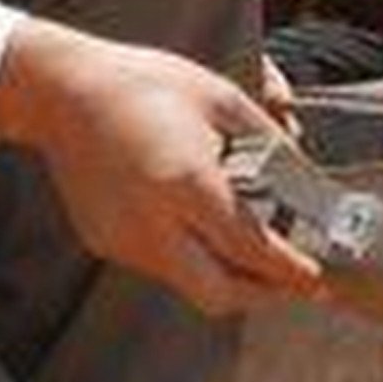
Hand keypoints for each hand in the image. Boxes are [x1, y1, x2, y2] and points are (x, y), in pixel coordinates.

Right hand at [0, 20, 318, 317]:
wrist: (63, 92)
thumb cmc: (144, 86)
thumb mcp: (222, 100)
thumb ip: (270, 145)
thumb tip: (308, 182)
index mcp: (185, 183)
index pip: (249, 248)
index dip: (289, 272)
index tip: (318, 280)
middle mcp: (151, 223)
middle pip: (219, 294)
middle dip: (264, 296)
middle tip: (296, 283)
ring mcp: (124, 239)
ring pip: (190, 285)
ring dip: (229, 277)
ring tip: (257, 250)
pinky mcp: (105, 243)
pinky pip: (161, 267)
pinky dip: (193, 259)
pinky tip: (204, 228)